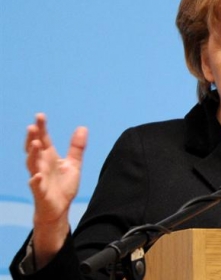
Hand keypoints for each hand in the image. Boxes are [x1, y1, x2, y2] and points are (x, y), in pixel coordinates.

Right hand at [26, 113, 87, 267]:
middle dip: (33, 138)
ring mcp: (39, 178)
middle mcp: (42, 166)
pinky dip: (35, 180)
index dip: (41, 128)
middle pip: (35, 149)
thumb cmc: (63, 186)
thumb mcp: (73, 164)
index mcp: (49, 158)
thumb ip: (77, 147)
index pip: (44, 140)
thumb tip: (82, 128)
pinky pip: (36, 186)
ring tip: (35, 143)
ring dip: (33, 154)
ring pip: (33, 164)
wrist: (59, 209)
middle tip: (33, 126)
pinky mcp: (41, 192)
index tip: (40, 115)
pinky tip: (36, 176)